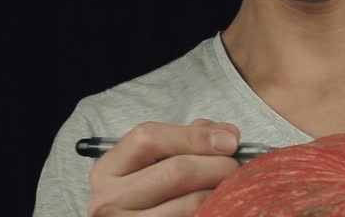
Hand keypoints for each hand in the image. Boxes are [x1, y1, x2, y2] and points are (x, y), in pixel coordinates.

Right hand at [87, 119, 240, 215]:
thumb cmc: (147, 190)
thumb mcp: (152, 161)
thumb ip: (186, 139)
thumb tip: (227, 136)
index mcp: (109, 169)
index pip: (149, 138)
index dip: (195, 136)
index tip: (229, 140)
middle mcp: (110, 200)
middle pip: (176, 171)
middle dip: (217, 165)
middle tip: (236, 166)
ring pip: (191, 203)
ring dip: (221, 191)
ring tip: (231, 186)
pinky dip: (215, 210)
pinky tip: (221, 204)